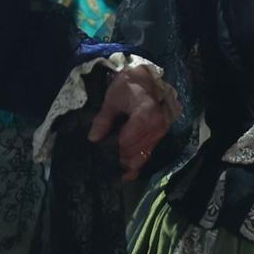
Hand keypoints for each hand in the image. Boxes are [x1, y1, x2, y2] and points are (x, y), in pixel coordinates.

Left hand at [88, 63, 176, 181]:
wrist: (144, 80)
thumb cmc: (127, 86)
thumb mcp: (111, 100)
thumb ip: (103, 120)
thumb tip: (93, 139)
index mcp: (145, 115)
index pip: (126, 140)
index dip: (112, 148)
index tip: (99, 150)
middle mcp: (156, 127)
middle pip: (134, 151)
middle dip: (118, 157)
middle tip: (102, 160)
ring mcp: (160, 133)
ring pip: (141, 156)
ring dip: (126, 162)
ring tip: (110, 166)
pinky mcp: (159, 137)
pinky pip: (147, 154)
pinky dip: (136, 163)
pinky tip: (124, 173)